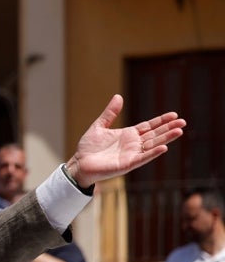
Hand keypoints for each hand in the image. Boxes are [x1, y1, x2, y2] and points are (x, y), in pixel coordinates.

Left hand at [64, 95, 183, 186]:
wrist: (79, 163)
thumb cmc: (88, 147)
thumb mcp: (99, 126)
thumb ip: (110, 113)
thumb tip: (118, 97)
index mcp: (128, 135)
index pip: (149, 126)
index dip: (161, 121)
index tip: (174, 115)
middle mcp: (133, 145)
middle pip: (155, 135)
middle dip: (168, 128)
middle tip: (183, 122)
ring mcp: (131, 154)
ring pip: (152, 145)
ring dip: (166, 139)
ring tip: (179, 131)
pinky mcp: (127, 164)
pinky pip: (142, 158)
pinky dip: (153, 153)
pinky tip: (164, 147)